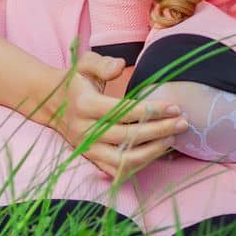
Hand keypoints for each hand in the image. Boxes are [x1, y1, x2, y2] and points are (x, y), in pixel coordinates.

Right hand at [47, 51, 187, 182]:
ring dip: (151, 152)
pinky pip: (116, 171)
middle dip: (159, 131)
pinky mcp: (91, 159)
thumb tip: (120, 66)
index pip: (123, 111)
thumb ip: (102, 63)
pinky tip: (156, 153)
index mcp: (84, 104)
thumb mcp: (85, 64)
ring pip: (123, 160)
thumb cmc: (76, 81)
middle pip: (127, 137)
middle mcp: (85, 130)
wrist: (53, 104)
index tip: (174, 107)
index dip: (150, 111)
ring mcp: (87, 149)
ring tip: (172, 139)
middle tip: (183, 123)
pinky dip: (138, 166)